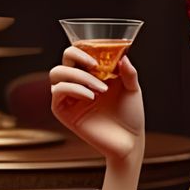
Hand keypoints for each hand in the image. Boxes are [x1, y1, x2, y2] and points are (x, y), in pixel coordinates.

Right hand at [50, 47, 143, 163]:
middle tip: (95, 66)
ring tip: (100, 89)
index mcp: (93, 74)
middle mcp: (78, 83)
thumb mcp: (132, 89)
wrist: (129, 141)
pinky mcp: (63, 111)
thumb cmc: (131, 115)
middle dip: (76, 56)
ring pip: (57, 73)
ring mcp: (70, 97)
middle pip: (64, 59)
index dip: (84, 48)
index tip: (99, 54)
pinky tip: (91, 96)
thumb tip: (122, 57)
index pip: (79, 53)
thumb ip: (128, 72)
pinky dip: (73, 88)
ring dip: (77, 75)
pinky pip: (58, 91)